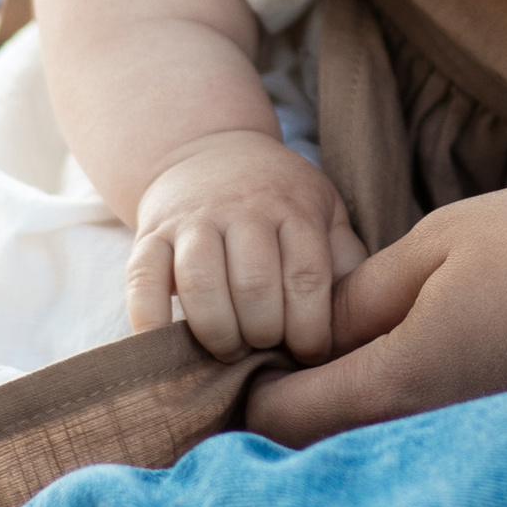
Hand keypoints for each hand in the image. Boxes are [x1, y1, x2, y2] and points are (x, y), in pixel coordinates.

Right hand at [125, 132, 368, 359]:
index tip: (310, 355)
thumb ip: (345, 259)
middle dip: (264, 334)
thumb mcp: (324, 212)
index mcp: (293, 207)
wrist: (208, 151)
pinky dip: (150, 321)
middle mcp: (242, 209)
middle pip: (254, 286)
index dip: (310, 328)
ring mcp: (192, 221)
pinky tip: (168, 347)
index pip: (306, 276)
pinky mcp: (149, 236)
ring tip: (231, 351)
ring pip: (201, 285)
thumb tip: (363, 320)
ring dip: (219, 333)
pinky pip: (143, 281)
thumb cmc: (279, 198)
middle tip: (268, 350)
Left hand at [243, 176, 506, 445]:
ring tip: (353, 351)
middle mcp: (427, 437)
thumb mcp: (442, 242)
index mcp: (396, 385)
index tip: (243, 342)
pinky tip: (429, 360)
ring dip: (352, 412)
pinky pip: (432, 442)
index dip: (244, 384)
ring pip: (379, 447)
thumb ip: (363, 292)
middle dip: (292, 407)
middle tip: (287, 351)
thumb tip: (316, 331)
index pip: (277, 419)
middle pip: (322, 449)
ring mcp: (472, 448)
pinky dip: (410, 413)